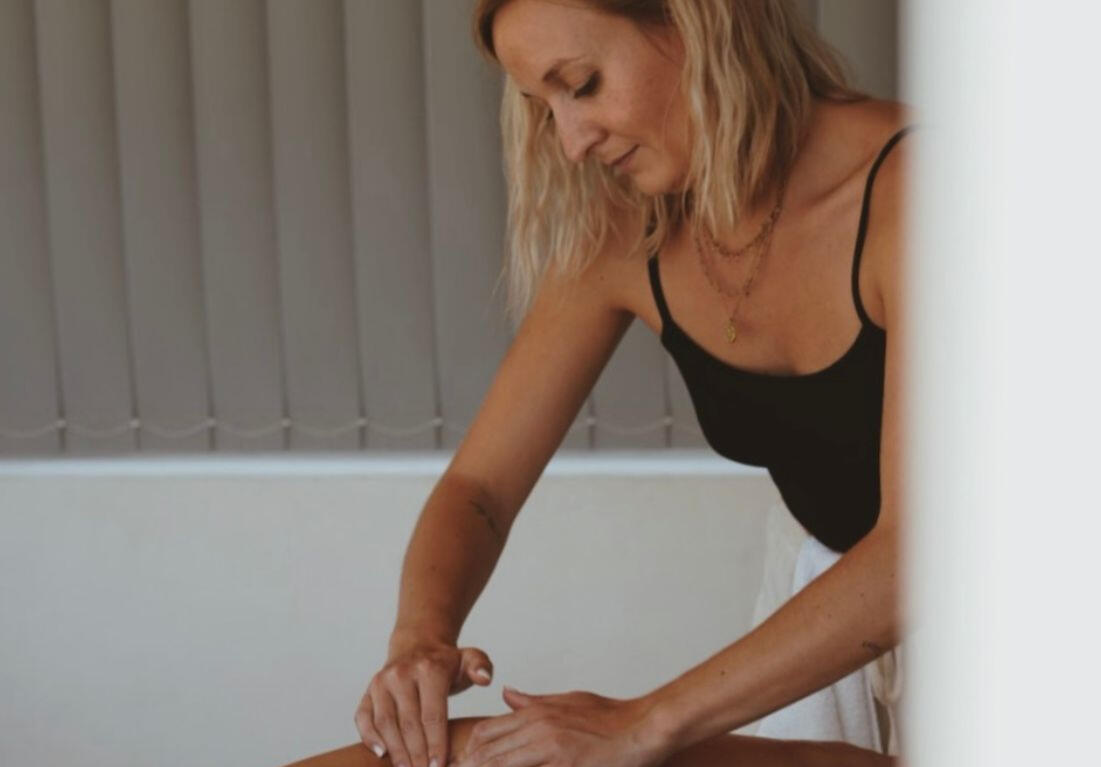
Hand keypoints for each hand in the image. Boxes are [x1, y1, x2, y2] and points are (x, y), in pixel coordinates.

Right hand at [355, 637, 493, 766]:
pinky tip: (382, 755)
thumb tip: (484, 679)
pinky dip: (369, 737)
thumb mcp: (469, 658)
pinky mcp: (369, 691)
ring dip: (395, 751)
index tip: (440, 766)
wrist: (417, 645)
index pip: (433, 713)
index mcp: (429, 668)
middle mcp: (401, 674)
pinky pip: (363, 717)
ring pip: (385, 722)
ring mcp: (382, 682)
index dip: (436, 743)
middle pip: (408, 722)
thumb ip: (481, 666)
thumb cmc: (446, 662)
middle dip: (417, 754)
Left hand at [454, 686, 668, 766]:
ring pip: (501, 764)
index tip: (457, 766)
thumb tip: (506, 695)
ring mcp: (551, 748)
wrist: (643, 727)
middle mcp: (538, 727)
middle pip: (487, 751)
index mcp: (537, 712)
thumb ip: (533, 701)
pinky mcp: (566, 765)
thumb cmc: (609, 716)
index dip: (469, 752)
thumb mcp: (568, 701)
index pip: (487, 731)